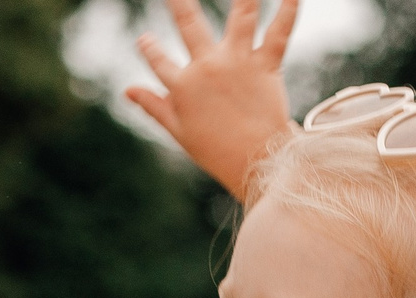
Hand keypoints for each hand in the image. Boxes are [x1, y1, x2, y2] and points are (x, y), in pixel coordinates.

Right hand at [127, 0, 300, 198]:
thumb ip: (154, 106)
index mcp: (182, 86)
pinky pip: (278, 33)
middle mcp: (207, 68)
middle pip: (188, 24)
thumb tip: (128, 90)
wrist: (256, 163)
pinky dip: (287, 11)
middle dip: (179, 2)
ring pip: (240, 17)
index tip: (145, 39)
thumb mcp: (178, 130)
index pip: (158, 61)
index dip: (149, 49)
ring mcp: (237, 64)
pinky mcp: (265, 67)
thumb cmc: (216, 151)